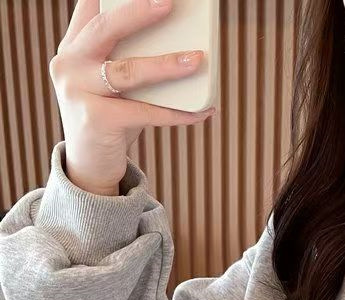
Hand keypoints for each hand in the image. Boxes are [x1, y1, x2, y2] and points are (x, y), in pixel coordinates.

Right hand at [51, 0, 214, 193]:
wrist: (90, 165)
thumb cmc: (110, 117)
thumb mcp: (112, 84)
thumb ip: (128, 59)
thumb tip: (183, 46)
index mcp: (72, 48)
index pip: (89, 8)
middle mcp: (69, 64)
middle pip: (105, 28)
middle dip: (139, 12)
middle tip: (170, 4)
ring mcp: (79, 92)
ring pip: (129, 71)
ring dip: (167, 65)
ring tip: (197, 59)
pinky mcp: (98, 121)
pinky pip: (146, 112)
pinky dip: (177, 112)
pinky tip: (201, 110)